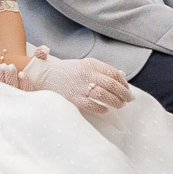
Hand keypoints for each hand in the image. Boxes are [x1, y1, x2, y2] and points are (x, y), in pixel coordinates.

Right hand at [20, 53, 134, 113]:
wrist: (44, 75)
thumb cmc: (67, 72)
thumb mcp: (85, 65)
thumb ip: (103, 70)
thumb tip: (122, 76)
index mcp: (91, 64)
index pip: (114, 73)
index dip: (124, 83)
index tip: (128, 90)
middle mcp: (86, 73)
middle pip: (112, 84)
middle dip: (124, 93)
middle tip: (129, 100)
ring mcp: (79, 86)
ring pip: (104, 95)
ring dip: (115, 101)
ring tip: (120, 105)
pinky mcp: (73, 98)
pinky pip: (92, 105)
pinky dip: (101, 108)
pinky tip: (105, 109)